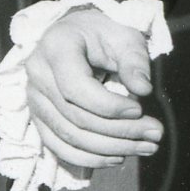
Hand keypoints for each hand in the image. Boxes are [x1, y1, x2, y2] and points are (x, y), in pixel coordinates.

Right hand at [24, 7, 163, 170]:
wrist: (77, 33)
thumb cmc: (104, 32)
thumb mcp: (125, 36)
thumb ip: (134, 61)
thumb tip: (144, 90)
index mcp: (56, 48)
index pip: (75, 88)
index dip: (108, 106)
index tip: (140, 109)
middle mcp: (38, 77)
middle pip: (75, 117)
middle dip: (119, 132)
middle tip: (155, 135)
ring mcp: (35, 101)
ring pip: (69, 137)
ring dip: (109, 150)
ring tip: (145, 148)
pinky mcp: (39, 119)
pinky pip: (59, 147)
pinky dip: (89, 158)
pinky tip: (118, 157)